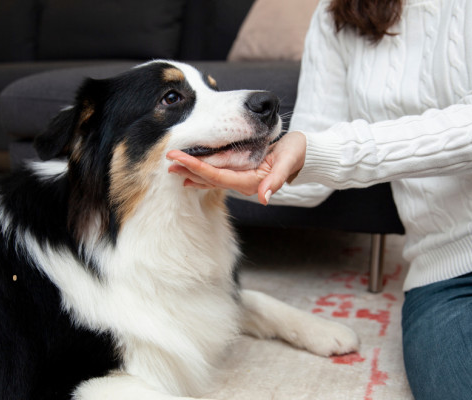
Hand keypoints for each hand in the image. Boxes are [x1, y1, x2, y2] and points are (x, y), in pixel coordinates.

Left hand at [166, 131, 306, 204]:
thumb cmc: (296, 153)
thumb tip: (265, 196)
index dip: (196, 168)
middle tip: (168, 160)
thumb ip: (277, 179)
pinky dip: (203, 170)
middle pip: (209, 177)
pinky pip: (218, 173)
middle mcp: (243, 182)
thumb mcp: (288, 161)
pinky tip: (190, 170)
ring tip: (173, 166)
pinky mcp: (241, 172)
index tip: (178, 159)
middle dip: (188, 169)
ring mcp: (241, 178)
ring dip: (192, 171)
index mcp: (251, 181)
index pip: (217, 175)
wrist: (303, 154)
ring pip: (211, 177)